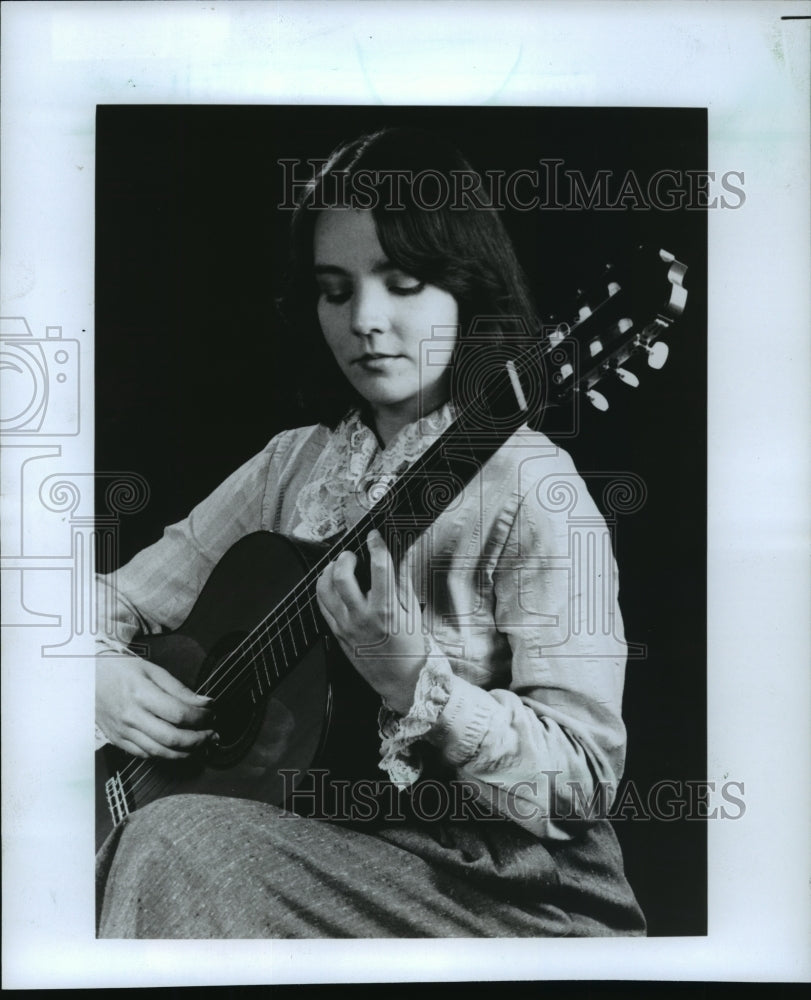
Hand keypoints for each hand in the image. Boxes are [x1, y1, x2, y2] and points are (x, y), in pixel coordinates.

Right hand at [96, 655, 215, 758]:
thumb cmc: (120, 669)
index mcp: (141, 694)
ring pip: (160, 752)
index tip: (212, 715)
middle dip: (198, 740)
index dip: (201, 718)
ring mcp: (122, 731)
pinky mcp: (117, 740)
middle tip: (211, 734)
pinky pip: (145, 755)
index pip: (179, 714)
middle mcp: (131, 716)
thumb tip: (205, 703)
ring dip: (185, 753)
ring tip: (200, 745)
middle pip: (172, 738)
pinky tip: (176, 749)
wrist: (86, 676)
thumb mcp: (152, 670)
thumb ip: (179, 689)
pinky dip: (164, 755)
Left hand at [315, 529, 426, 714]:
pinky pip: (322, 605)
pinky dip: (324, 589)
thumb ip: (403, 581)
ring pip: (325, 589)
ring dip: (329, 571)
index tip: (374, 537)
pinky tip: (332, 584)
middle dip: (346, 557)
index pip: (379, 566)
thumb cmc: (410, 647)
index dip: (376, 545)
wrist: (401, 680)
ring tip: (339, 566)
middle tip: (352, 554)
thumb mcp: (413, 611)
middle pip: (343, 576)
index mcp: (387, 609)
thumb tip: (399, 556)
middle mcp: (363, 617)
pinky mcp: (337, 633)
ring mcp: (347, 626)